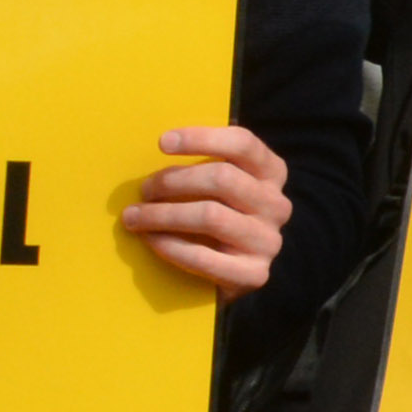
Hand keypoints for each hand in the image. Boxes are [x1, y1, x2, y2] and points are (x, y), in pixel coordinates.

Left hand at [126, 126, 290, 295]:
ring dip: (163, 215)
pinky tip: (151, 240)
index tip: (163, 142)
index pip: (243, 144)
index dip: (202, 138)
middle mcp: (276, 204)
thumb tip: (161, 148)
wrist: (236, 271)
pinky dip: (170, 247)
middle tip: (144, 189)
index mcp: (272, 173)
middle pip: (222, 179)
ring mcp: (268, 240)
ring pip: (210, 216)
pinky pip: (203, 257)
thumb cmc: (219, 216)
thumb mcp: (224, 186)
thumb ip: (205, 166)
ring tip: (134, 217)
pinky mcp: (254, 273)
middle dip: (173, 181)